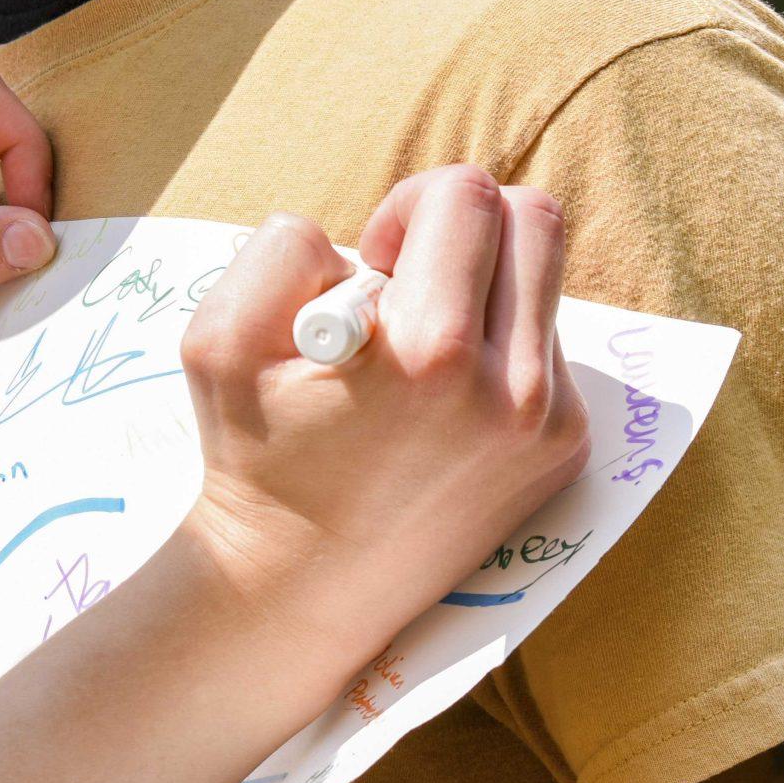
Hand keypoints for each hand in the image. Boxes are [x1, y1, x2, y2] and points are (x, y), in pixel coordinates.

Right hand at [174, 167, 588, 668]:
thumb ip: (282, 251)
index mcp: (429, 351)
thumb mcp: (219, 338)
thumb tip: (367, 247)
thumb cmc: (254, 458)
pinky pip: (552, 347)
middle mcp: (510, 389)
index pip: (466, 194)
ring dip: (488, 285)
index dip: (408, 207)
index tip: (377, 261)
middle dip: (465, 226)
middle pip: (534, 220)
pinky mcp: (565, 451)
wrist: (299, 588)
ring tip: (424, 344)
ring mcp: (548, 424)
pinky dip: (502, 345)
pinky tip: (446, 397)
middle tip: (411, 281)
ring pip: (548, 280)